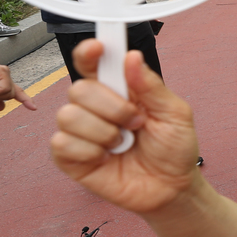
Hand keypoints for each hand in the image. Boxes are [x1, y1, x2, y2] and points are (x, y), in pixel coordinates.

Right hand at [51, 40, 202, 214]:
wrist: (171, 188)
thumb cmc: (173, 149)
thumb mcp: (174, 114)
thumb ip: (151, 86)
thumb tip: (131, 57)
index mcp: (119, 90)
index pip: (92, 63)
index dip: (89, 52)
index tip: (98, 48)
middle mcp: (94, 107)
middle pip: (79, 89)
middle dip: (111, 106)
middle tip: (136, 122)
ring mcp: (80, 132)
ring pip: (68, 116)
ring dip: (104, 131)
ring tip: (124, 143)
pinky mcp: (69, 157)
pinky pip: (62, 143)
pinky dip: (90, 151)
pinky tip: (106, 158)